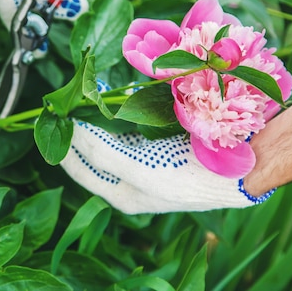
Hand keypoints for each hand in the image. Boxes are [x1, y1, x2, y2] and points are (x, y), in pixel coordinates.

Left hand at [61, 119, 274, 213]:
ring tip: (85, 96)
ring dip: (98, 117)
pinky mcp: (159, 144)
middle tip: (67, 104)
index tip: (50, 121)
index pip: (80, 169)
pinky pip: (130, 126)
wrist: (240, 170)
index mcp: (121, 194)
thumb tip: (73, 135)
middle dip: (80, 128)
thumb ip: (102, 153)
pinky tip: (114, 98)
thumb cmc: (188, 177)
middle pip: (93, 152)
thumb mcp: (140, 170)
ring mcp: (144, 160)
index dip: (63, 147)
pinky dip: (120, 112)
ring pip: (110, 136)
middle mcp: (129, 179)